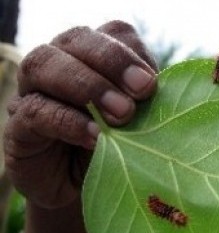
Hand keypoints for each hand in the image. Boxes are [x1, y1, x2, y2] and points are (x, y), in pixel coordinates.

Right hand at [4, 20, 157, 208]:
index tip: (152, 84)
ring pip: (44, 63)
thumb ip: (149, 103)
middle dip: (112, 62)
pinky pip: (35, 110)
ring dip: (88, 85)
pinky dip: (67, 120)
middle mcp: (62, 63)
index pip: (112, 33)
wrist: (83, 188)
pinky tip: (94, 136)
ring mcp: (34, 90)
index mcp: (96, 57)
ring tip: (121, 114)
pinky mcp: (19, 125)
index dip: (131, 53)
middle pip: (77, 39)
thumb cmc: (118, 149)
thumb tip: (175, 93)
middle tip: (141, 92)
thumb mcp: (140, 124)